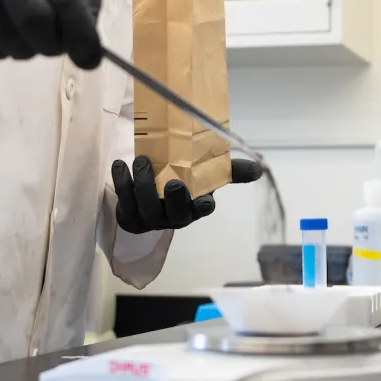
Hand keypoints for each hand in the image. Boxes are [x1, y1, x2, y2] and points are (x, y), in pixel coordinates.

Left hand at [112, 157, 263, 234]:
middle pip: (174, 213)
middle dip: (174, 198)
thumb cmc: (180, 182)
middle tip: (173, 181)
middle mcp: (172, 216)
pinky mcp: (129, 214)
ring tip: (141, 162)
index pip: (202, 211)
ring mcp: (149, 218)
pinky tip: (120, 165)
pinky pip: (124, 200)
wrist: (146, 193)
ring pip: (146, 206)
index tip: (205, 200)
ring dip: (144, 184)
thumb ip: (227, 170)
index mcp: (193, 207)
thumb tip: (259, 169)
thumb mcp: (204, 175)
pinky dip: (121, 182)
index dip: (203, 207)